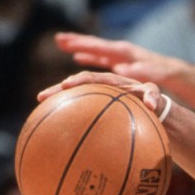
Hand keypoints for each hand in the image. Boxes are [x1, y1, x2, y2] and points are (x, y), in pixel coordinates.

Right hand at [37, 70, 165, 119]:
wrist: (148, 103)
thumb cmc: (151, 99)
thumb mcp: (154, 95)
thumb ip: (153, 96)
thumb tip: (150, 104)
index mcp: (113, 80)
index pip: (93, 77)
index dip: (79, 80)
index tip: (66, 85)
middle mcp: (101, 85)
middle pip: (77, 85)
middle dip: (59, 88)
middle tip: (43, 96)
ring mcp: (97, 94)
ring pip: (74, 93)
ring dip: (57, 95)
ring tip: (40, 100)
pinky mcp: (95, 102)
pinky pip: (78, 104)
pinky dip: (65, 107)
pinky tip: (49, 117)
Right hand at [54, 32, 184, 85]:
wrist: (177, 73)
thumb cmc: (167, 74)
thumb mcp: (157, 73)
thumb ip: (141, 70)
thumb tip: (120, 69)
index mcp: (127, 52)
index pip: (101, 47)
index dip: (84, 45)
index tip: (67, 43)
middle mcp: (122, 51)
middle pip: (96, 45)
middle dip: (77, 41)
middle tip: (57, 38)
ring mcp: (121, 57)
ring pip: (96, 50)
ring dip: (80, 46)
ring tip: (61, 43)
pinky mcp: (122, 63)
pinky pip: (101, 59)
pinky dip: (89, 57)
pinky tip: (78, 58)